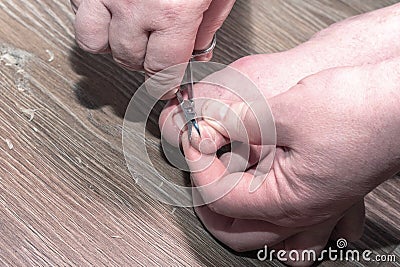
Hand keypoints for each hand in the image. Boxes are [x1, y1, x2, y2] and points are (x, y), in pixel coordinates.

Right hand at [70, 0, 234, 97]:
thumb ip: (209, 25)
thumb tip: (198, 51)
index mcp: (172, 13)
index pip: (162, 70)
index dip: (166, 82)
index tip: (167, 85)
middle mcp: (133, 6)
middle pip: (129, 60)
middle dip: (145, 62)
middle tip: (156, 52)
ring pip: (94, 43)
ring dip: (113, 45)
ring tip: (130, 35)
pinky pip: (80, 13)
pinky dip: (94, 19)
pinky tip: (112, 11)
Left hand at [181, 59, 399, 265]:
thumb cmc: (361, 108)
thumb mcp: (285, 109)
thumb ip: (237, 124)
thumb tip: (205, 130)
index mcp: (286, 200)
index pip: (220, 197)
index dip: (199, 165)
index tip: (195, 139)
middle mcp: (303, 213)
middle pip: (237, 232)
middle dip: (209, 201)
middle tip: (199, 172)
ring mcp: (318, 210)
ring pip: (271, 245)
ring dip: (243, 224)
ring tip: (228, 197)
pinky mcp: (329, 196)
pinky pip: (304, 233)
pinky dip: (282, 229)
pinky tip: (274, 205)